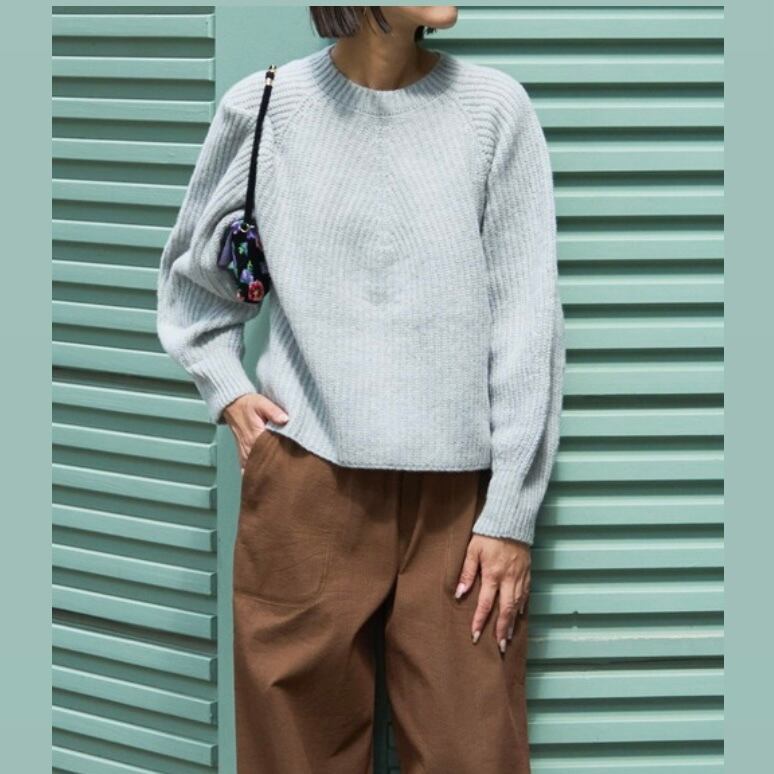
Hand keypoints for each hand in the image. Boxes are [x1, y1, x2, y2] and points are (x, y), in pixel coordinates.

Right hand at [222, 393, 288, 471]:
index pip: (270, 455)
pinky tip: (265, 478)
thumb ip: (273, 411)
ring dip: (266, 474)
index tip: (291, 465)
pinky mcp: (243, 454)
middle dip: (275, 472)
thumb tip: (285, 419)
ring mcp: (245, 454)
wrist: (234, 405)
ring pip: (255, 471)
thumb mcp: (262, 403)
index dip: (281, 461)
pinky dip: (256, 474)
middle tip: (288, 475)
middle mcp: (248, 449)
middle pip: (263, 467)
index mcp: (255, 437)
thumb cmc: (248, 404)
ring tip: (279, 477)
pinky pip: (248, 470)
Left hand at [454, 534, 530, 653]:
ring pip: (517, 605)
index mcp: (493, 575)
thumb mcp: (473, 551)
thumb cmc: (488, 535)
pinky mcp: (527, 572)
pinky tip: (519, 616)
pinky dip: (522, 607)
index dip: (480, 621)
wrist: (511, 520)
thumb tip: (460, 594)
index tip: (475, 635)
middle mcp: (509, 579)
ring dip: (512, 623)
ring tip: (508, 637)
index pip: (486, 604)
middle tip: (500, 647)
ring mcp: (520, 577)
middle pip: (505, 610)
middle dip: (502, 630)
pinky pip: (526, 594)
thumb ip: (467, 573)